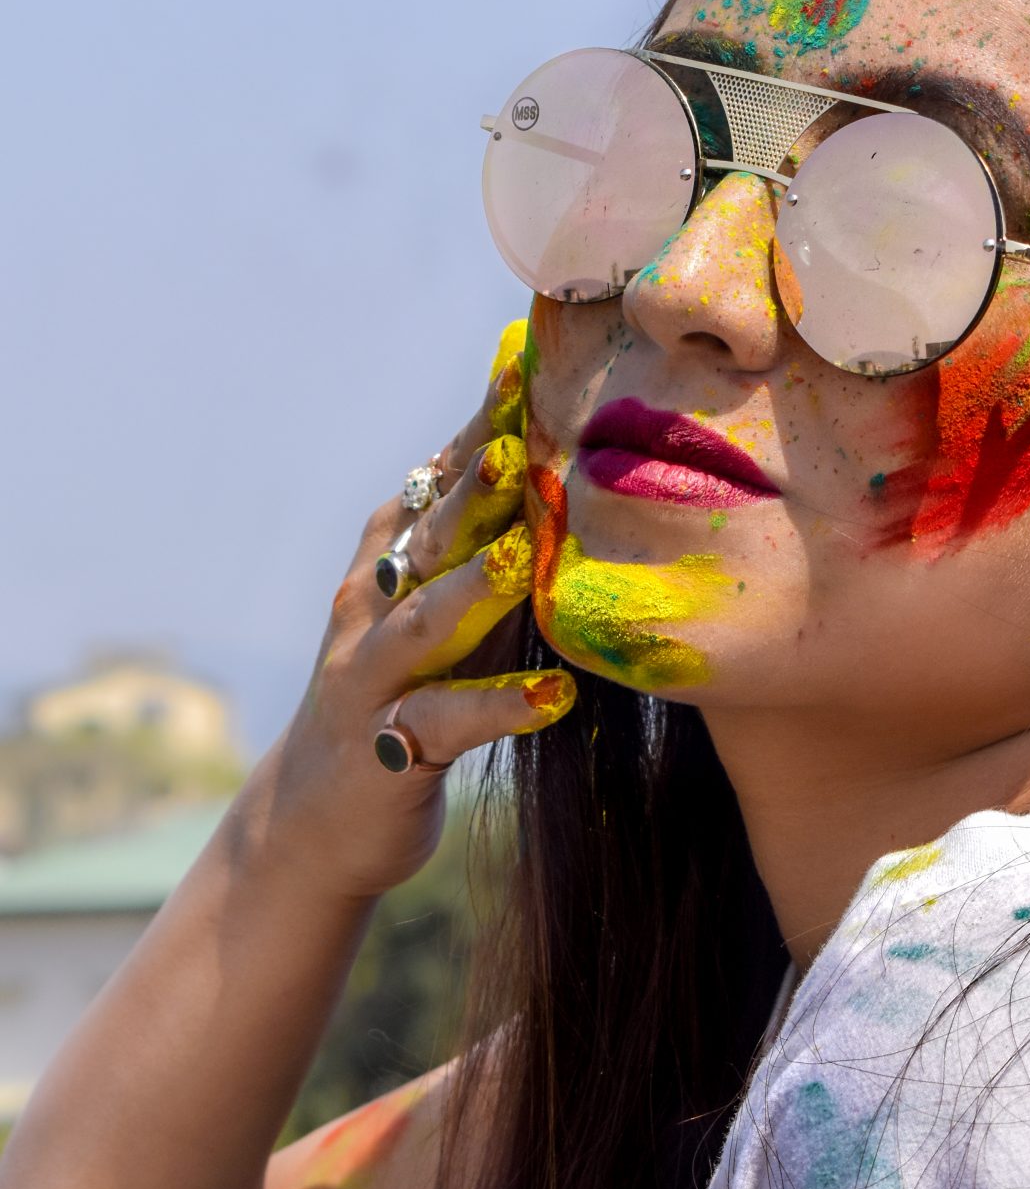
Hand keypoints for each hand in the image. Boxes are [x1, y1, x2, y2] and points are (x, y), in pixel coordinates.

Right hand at [248, 322, 573, 900]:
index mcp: (388, 562)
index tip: (527, 370)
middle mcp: (371, 609)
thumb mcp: (436, 608)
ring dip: (472, 588)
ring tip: (522, 556)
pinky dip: (498, 706)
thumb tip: (548, 455)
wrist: (315, 819)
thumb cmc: (404, 692)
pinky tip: (555, 697)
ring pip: (423, 623)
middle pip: (426, 537)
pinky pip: (445, 723)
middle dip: (472, 489)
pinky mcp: (387, 748)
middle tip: (522, 443)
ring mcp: (372, 678)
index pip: (435, 482)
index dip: (478, 428)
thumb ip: (481, 543)